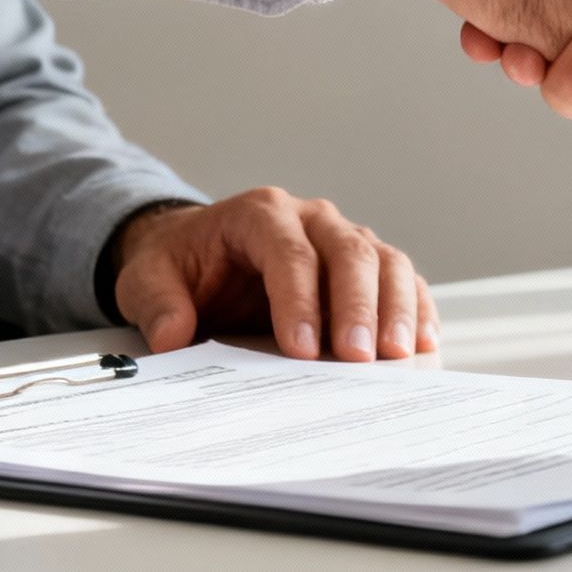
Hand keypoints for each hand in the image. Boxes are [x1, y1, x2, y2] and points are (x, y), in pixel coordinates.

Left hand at [110, 188, 437, 361]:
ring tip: (399, 355)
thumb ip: (158, 304)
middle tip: (360, 356)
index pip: (289, 253)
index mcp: (260, 214)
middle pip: (349, 253)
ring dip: (397, 308)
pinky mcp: (364, 265)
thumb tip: (174, 335)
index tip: (302, 347)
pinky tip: (422, 341)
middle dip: (358, 307)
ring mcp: (344, 237)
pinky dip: (416, 308)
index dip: (299, 300)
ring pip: (385, 261)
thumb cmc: (182, 263)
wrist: (198, 251)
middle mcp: (311, 218)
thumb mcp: (149, 278)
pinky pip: (401, 279)